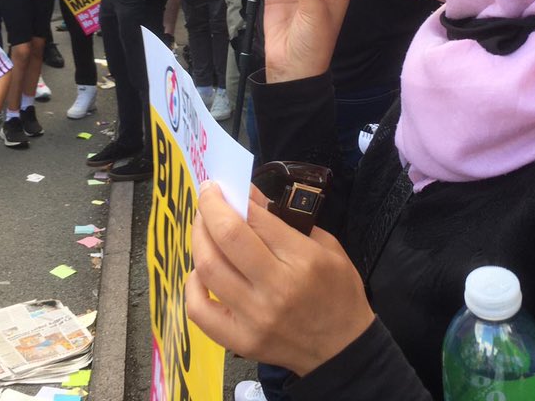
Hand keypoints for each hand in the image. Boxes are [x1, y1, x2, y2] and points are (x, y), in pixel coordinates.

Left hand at [186, 182, 374, 376]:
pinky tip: (200, 270)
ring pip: (208, 269)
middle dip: (209, 208)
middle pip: (227, 239)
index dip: (233, 197)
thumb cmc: (338, 292)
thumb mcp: (327, 247)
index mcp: (303, 261)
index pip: (256, 220)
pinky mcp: (239, 341)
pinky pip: (199, 309)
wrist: (343, 350)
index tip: (222, 185)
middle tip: (206, 195)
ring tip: (202, 226)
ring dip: (198, 239)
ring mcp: (254, 317)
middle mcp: (275, 289)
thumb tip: (248, 199)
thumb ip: (287, 222)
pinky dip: (191, 284)